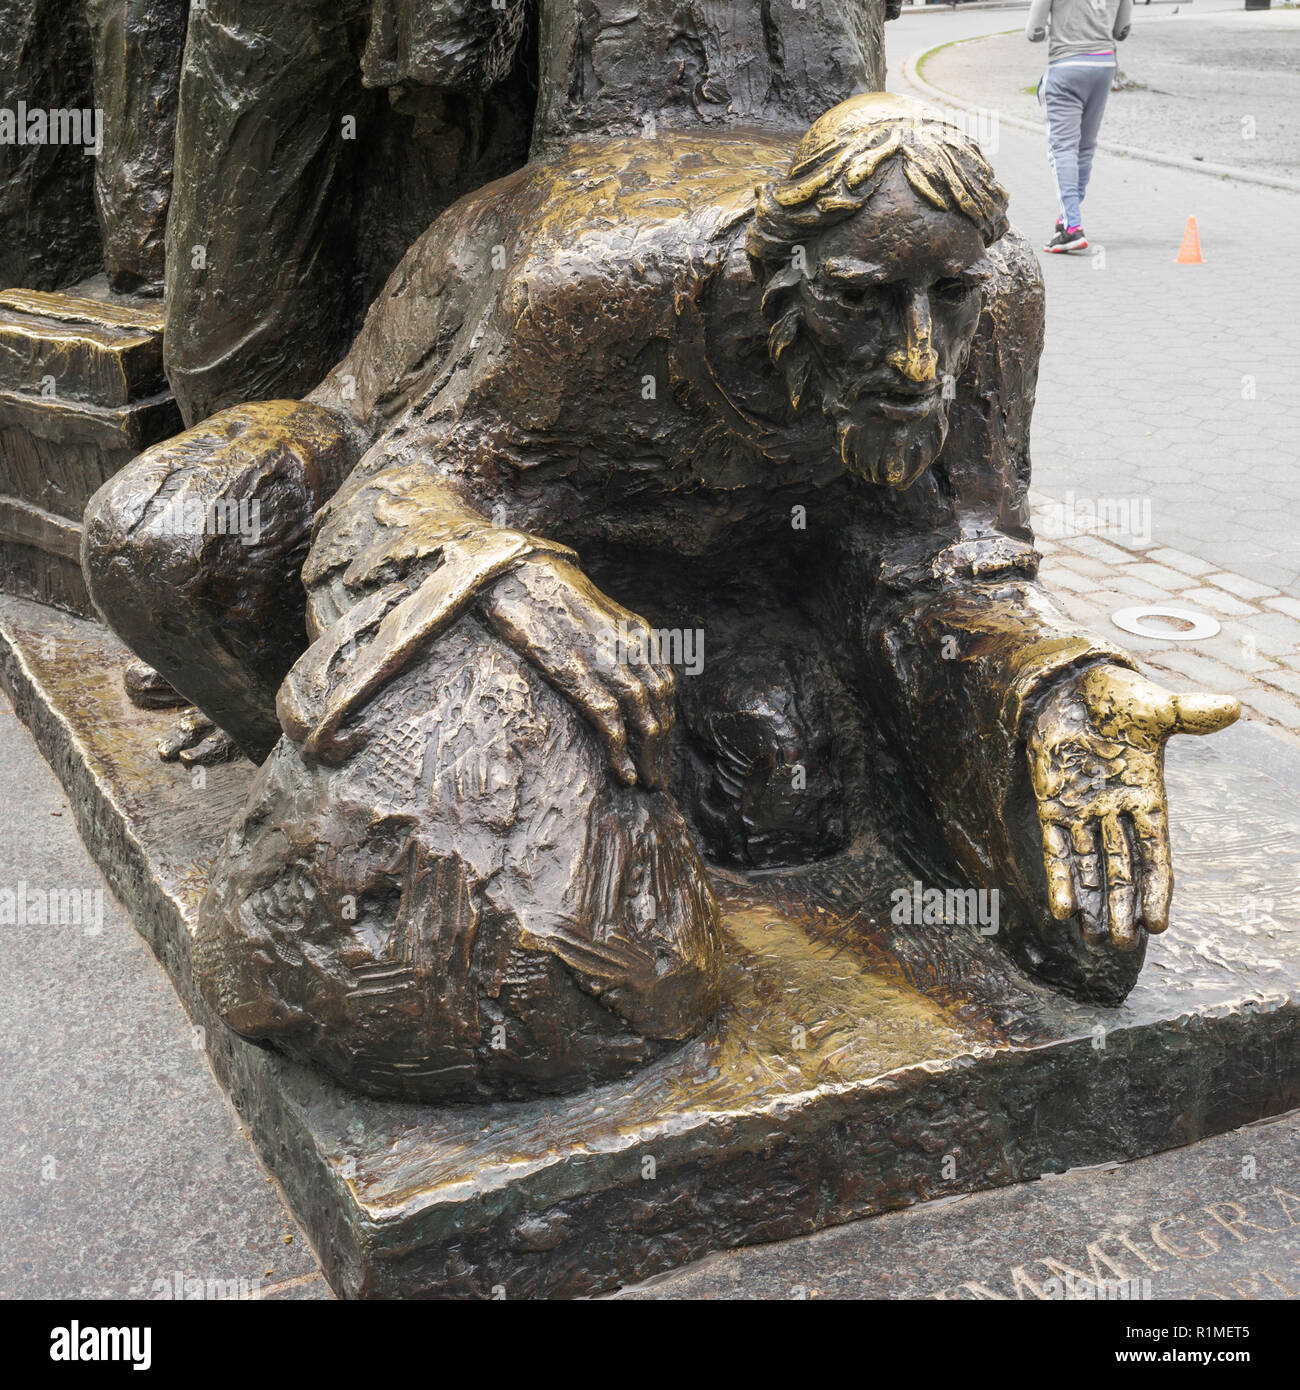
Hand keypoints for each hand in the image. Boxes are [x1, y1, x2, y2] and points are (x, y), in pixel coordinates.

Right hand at [480, 555, 676, 788]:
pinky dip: (621, 750)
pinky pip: (610, 718)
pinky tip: (624, 773)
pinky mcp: (576, 670)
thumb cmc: (547, 591)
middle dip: (662, 747)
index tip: (661, 748)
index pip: (666, 685)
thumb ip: (614, 639)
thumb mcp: (596, 611)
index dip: (667, 721)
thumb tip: (622, 669)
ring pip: (644, 717)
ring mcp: (605, 657)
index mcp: (637, 631)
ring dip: (649, 757)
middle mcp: (630, 645)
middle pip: (660, 706)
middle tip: (659, 778)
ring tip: (647, 783)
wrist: (515, 569)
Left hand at [1028, 665, 1237, 949]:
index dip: (1157, 888)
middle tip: (1124, 946)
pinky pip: (1054, 847)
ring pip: (1089, 867)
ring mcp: (1081, 811)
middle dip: (1123, 907)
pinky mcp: (1051, 803)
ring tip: (1096, 941)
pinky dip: (1058, 878)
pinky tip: (1061, 910)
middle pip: (1121, 869)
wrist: (1071, 685)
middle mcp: (1114, 812)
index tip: (1159, 925)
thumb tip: (1232, 707)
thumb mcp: (1156, 708)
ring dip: (1093, 903)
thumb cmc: (1119, 697)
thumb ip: (1189, 713)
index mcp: (1146, 796)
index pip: (1154, 852)